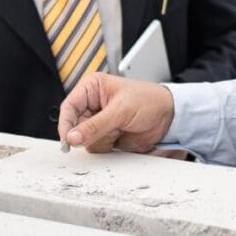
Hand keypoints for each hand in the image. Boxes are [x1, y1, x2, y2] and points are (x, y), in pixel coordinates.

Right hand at [57, 73, 175, 154]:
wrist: (169, 116)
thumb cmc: (149, 101)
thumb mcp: (120, 110)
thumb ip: (95, 125)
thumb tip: (72, 137)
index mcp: (92, 88)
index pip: (69, 107)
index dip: (66, 124)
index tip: (68, 140)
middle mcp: (93, 105)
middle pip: (75, 126)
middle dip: (90, 132)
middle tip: (109, 128)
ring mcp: (99, 122)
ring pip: (85, 140)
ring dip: (102, 138)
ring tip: (119, 128)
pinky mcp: (106, 135)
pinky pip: (97, 147)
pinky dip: (108, 145)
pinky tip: (121, 135)